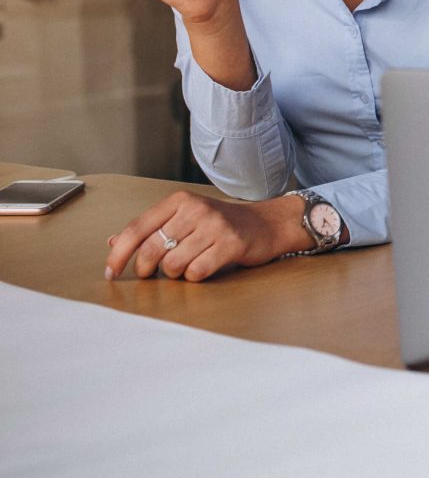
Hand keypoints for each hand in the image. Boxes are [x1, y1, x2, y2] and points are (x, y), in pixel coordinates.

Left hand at [104, 191, 308, 281]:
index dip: (119, 254)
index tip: (111, 273)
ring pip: (173, 264)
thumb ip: (151, 228)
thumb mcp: (184, 218)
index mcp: (180, 200)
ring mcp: (215, 226)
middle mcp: (196, 209)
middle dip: (147, 269)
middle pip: (152, 250)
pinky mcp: (231, 244)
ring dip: (174, 273)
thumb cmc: (221, 223)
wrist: (267, 223)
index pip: (137, 228)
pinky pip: (196, 272)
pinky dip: (194, 277)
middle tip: (152, 273)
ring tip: (186, 266)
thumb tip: (112, 242)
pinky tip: (203, 268)